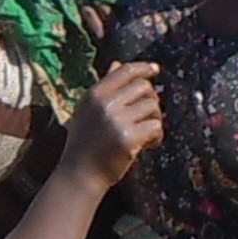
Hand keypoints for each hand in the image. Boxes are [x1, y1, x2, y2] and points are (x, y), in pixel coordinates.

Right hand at [59, 61, 165, 180]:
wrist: (79, 175)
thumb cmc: (85, 143)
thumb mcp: (88, 110)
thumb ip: (104, 87)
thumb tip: (118, 63)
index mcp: (94, 94)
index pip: (125, 71)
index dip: (143, 68)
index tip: (155, 69)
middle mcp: (105, 104)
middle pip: (144, 87)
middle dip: (151, 100)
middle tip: (147, 117)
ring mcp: (116, 121)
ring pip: (153, 107)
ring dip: (155, 120)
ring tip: (147, 134)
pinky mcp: (128, 139)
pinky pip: (156, 127)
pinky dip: (157, 136)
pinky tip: (149, 145)